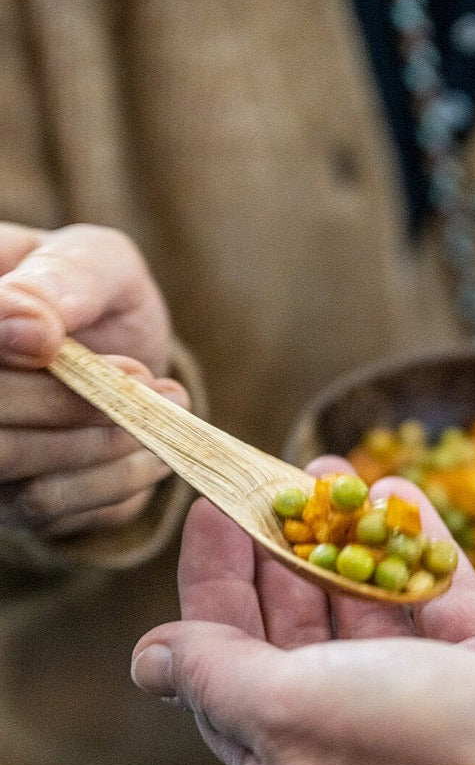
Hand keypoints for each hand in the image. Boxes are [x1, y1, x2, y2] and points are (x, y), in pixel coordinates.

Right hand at [0, 222, 188, 536]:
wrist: (120, 350)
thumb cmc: (94, 293)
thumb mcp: (96, 262)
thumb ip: (64, 279)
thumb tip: (29, 327)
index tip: (52, 340)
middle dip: (68, 400)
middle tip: (142, 378)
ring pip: (10, 461)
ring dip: (102, 439)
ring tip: (168, 405)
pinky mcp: (5, 499)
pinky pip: (46, 502)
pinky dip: (113, 476)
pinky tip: (156, 449)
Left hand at [132, 478, 474, 764]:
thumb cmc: (420, 745)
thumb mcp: (292, 711)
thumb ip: (218, 677)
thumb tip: (149, 656)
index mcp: (290, 745)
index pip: (227, 649)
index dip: (215, 575)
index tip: (215, 505)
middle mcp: (353, 718)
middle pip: (299, 618)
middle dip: (283, 543)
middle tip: (281, 475)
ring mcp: (427, 689)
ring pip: (372, 598)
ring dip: (350, 534)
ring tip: (336, 468)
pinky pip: (443, 590)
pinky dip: (421, 543)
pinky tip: (406, 492)